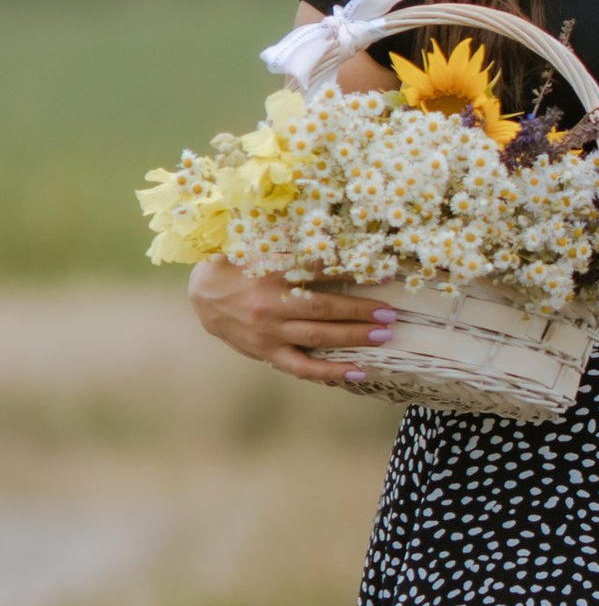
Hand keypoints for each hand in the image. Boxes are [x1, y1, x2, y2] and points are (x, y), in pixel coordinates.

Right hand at [187, 256, 395, 388]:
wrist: (203, 296)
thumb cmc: (239, 266)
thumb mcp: (260, 246)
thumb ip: (292, 244)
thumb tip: (331, 234)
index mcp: (270, 272)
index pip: (317, 272)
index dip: (351, 272)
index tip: (381, 272)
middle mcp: (270, 304)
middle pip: (322, 309)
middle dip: (359, 311)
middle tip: (389, 313)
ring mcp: (269, 332)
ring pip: (317, 337)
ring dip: (353, 337)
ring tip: (383, 335)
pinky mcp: (266, 352)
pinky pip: (301, 367)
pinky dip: (329, 371)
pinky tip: (358, 371)